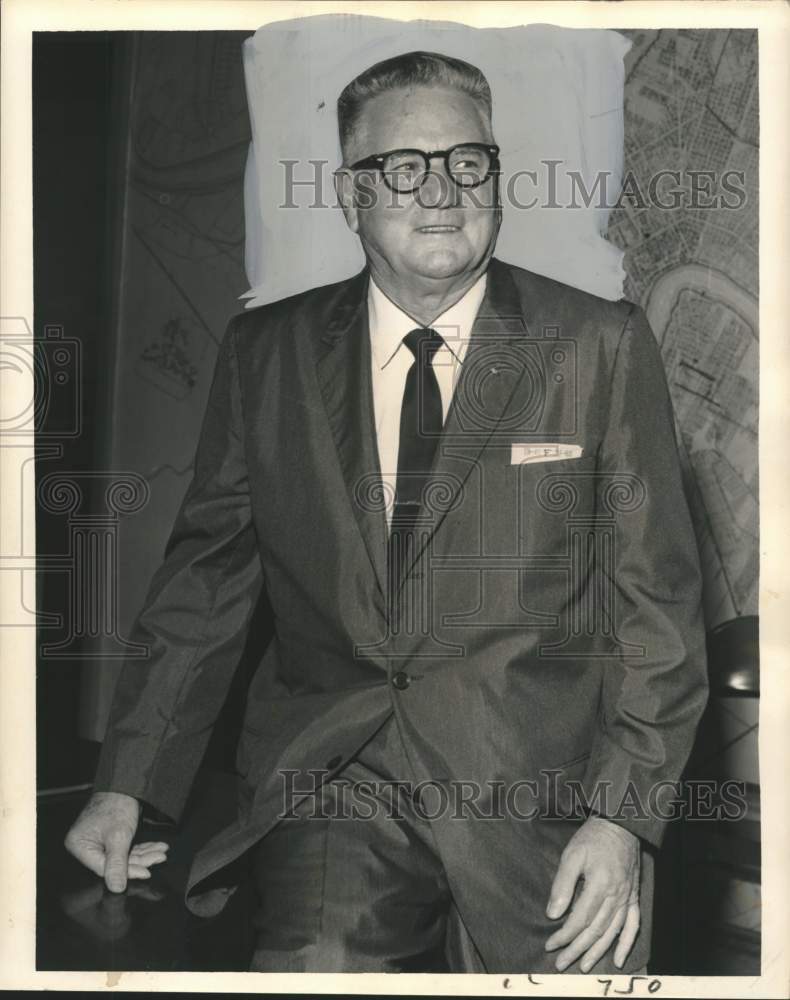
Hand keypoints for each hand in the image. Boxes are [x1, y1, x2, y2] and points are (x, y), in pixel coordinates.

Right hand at [64, 791, 168, 892]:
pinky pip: (125, 848)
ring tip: (161, 851)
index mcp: (80, 846)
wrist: (125, 782)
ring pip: (124, 855)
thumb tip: (116, 888)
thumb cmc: (117, 804)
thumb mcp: (119, 836)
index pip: (104, 868)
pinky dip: (141, 847)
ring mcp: (98, 841)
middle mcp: (86, 845)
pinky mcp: (109, 837)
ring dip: (145, 854)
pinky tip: (155, 847)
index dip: (127, 872)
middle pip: (116, 862)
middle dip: (141, 860)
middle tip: (159, 857)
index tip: (146, 872)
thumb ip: (117, 864)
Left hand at [544, 816, 640, 972]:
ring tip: (583, 965)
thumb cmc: (593, 838)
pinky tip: (619, 959)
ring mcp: (627, 897)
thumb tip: (552, 913)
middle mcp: (616, 895)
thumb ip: (562, 885)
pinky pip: (633, 925)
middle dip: (577, 949)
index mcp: (599, 885)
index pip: (579, 919)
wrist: (620, 824)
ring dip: (598, 951)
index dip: (564, 935)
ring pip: (612, 932)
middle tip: (561, 963)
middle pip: (595, 930)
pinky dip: (627, 944)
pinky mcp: (634, 896)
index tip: (551, 944)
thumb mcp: (571, 854)